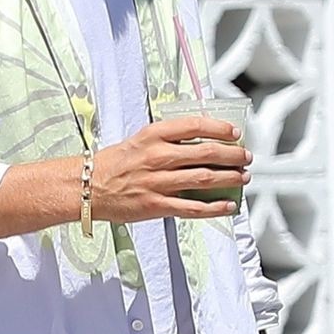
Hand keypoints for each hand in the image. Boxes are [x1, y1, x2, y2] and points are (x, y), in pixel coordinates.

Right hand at [91, 115, 249, 222]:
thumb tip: (202, 141)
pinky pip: (192, 207)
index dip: (219, 128)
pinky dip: (214, 207)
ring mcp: (157, 182)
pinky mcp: (156, 205)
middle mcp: (157, 157)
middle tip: (245, 157)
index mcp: (153, 135)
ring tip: (242, 177)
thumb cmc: (115, 164)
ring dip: (229, 178)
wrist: (88, 187)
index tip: (234, 133)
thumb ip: (168, 139)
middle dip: (232, 155)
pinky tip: (227, 205)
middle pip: (206, 153)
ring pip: (203, 179)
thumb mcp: (140, 140)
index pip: (195, 126)